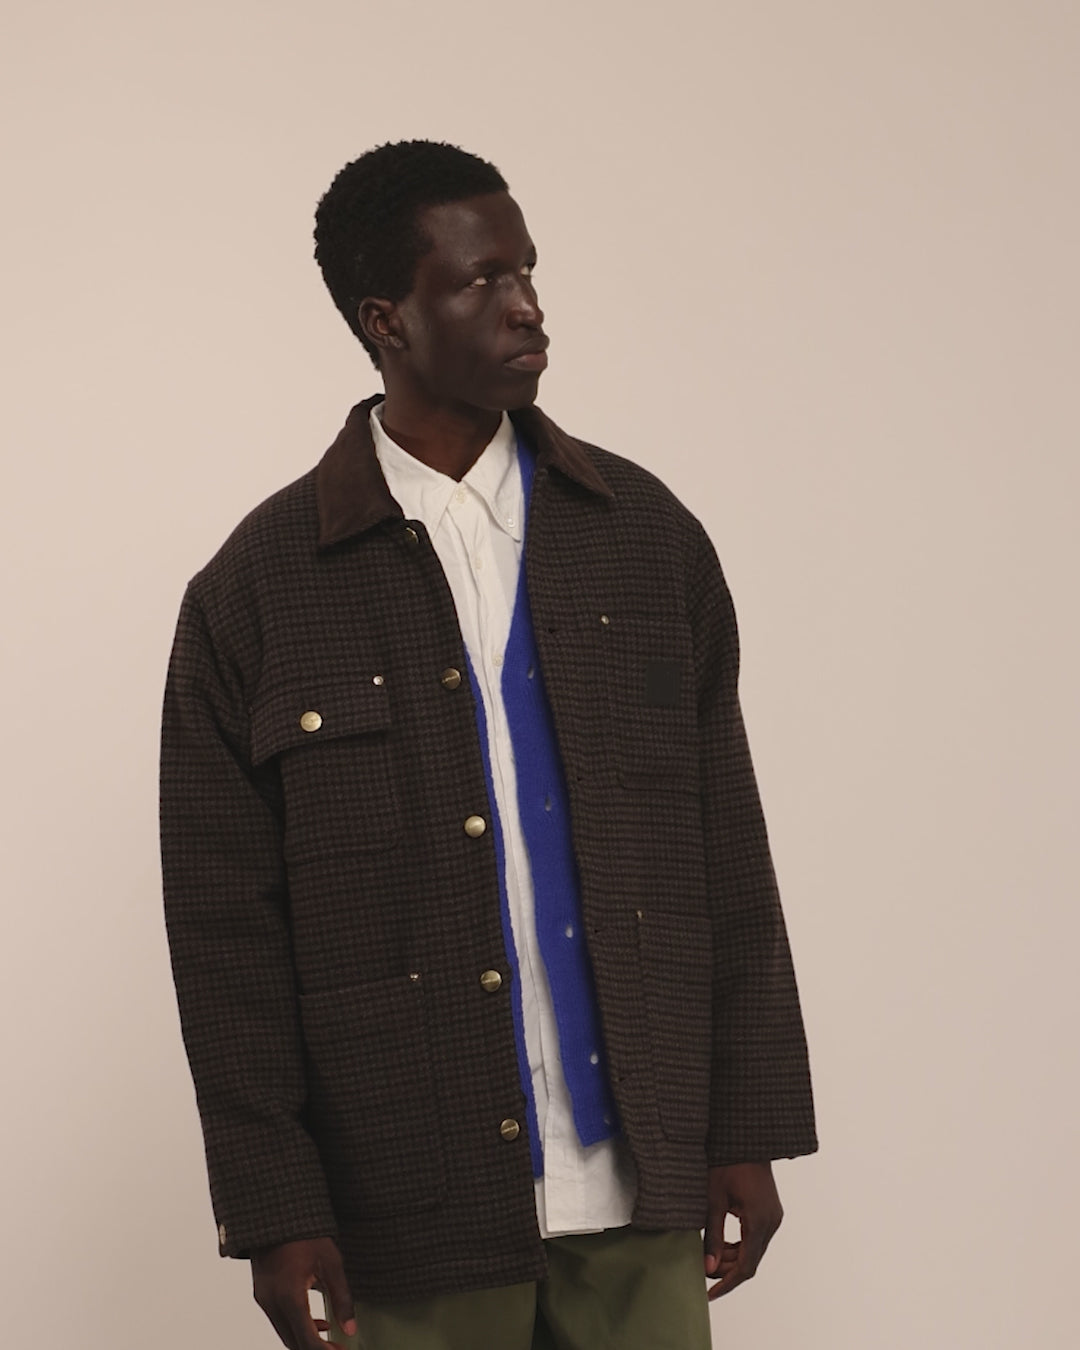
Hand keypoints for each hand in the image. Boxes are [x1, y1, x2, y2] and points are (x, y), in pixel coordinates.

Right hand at [251, 1237, 356, 1347]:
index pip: (308, 1340)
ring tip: (332, 1339)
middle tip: (340, 1349)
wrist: (276, 1214)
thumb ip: (342, 1298)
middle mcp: (272, 1303)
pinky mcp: (262, 1294)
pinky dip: (297, 1328)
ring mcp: (264, 1299)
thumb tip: (351, 1328)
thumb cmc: (306, 1233)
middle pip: (294, 1343)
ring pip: (285, 1334)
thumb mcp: (331, 1262)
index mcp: (290, 1296)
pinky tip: (318, 1321)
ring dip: (307, 1340)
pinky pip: (279, 1321)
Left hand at [703, 1161, 782, 1299]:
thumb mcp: (713, 1199)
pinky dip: (740, 1246)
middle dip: (727, 1272)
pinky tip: (722, 1246)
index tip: (709, 1295)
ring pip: (754, 1251)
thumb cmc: (727, 1163)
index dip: (727, 1284)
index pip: (745, 1267)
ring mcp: (773, 1217)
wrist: (746, 1139)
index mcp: (759, 1221)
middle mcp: (771, 1223)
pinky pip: (756, 1238)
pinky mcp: (770, 1212)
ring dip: (733, 1259)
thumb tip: (708, 1268)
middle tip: (703, 1275)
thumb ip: (713, 1236)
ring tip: (709, 1260)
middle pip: (751, 1261)